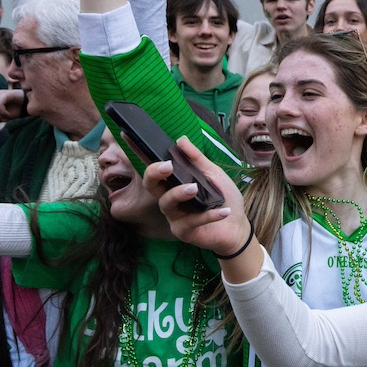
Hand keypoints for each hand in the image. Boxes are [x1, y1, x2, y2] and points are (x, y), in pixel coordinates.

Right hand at [144, 136, 249, 255]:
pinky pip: (191, 222)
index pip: (154, 166)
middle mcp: (169, 197)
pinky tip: (223, 210)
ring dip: (179, 193)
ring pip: (166, 203)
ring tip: (194, 188)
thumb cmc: (223, 197)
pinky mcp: (184, 231)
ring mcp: (174, 216)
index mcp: (174, 182)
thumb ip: (197, 159)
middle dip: (154, 173)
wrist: (238, 225)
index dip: (139, 152)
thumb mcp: (213, 174)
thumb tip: (180, 139)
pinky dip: (208, 215)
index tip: (128, 134)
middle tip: (168, 166)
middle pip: (150, 185)